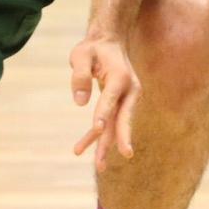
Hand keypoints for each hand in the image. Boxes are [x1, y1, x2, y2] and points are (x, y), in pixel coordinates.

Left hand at [70, 35, 139, 172]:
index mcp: (120, 77)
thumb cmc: (93, 48)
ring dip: (105, 144)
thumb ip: (80, 75)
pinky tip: (81, 148)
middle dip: (119, 138)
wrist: (109, 42)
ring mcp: (128, 99)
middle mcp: (129, 90)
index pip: (110, 99)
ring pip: (116, 125)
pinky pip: (110, 123)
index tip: (97, 129)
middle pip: (122, 118)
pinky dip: (97, 136)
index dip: (103, 114)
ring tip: (99, 166)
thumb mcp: (81, 55)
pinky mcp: (121, 105)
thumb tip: (79, 102)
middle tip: (123, 155)